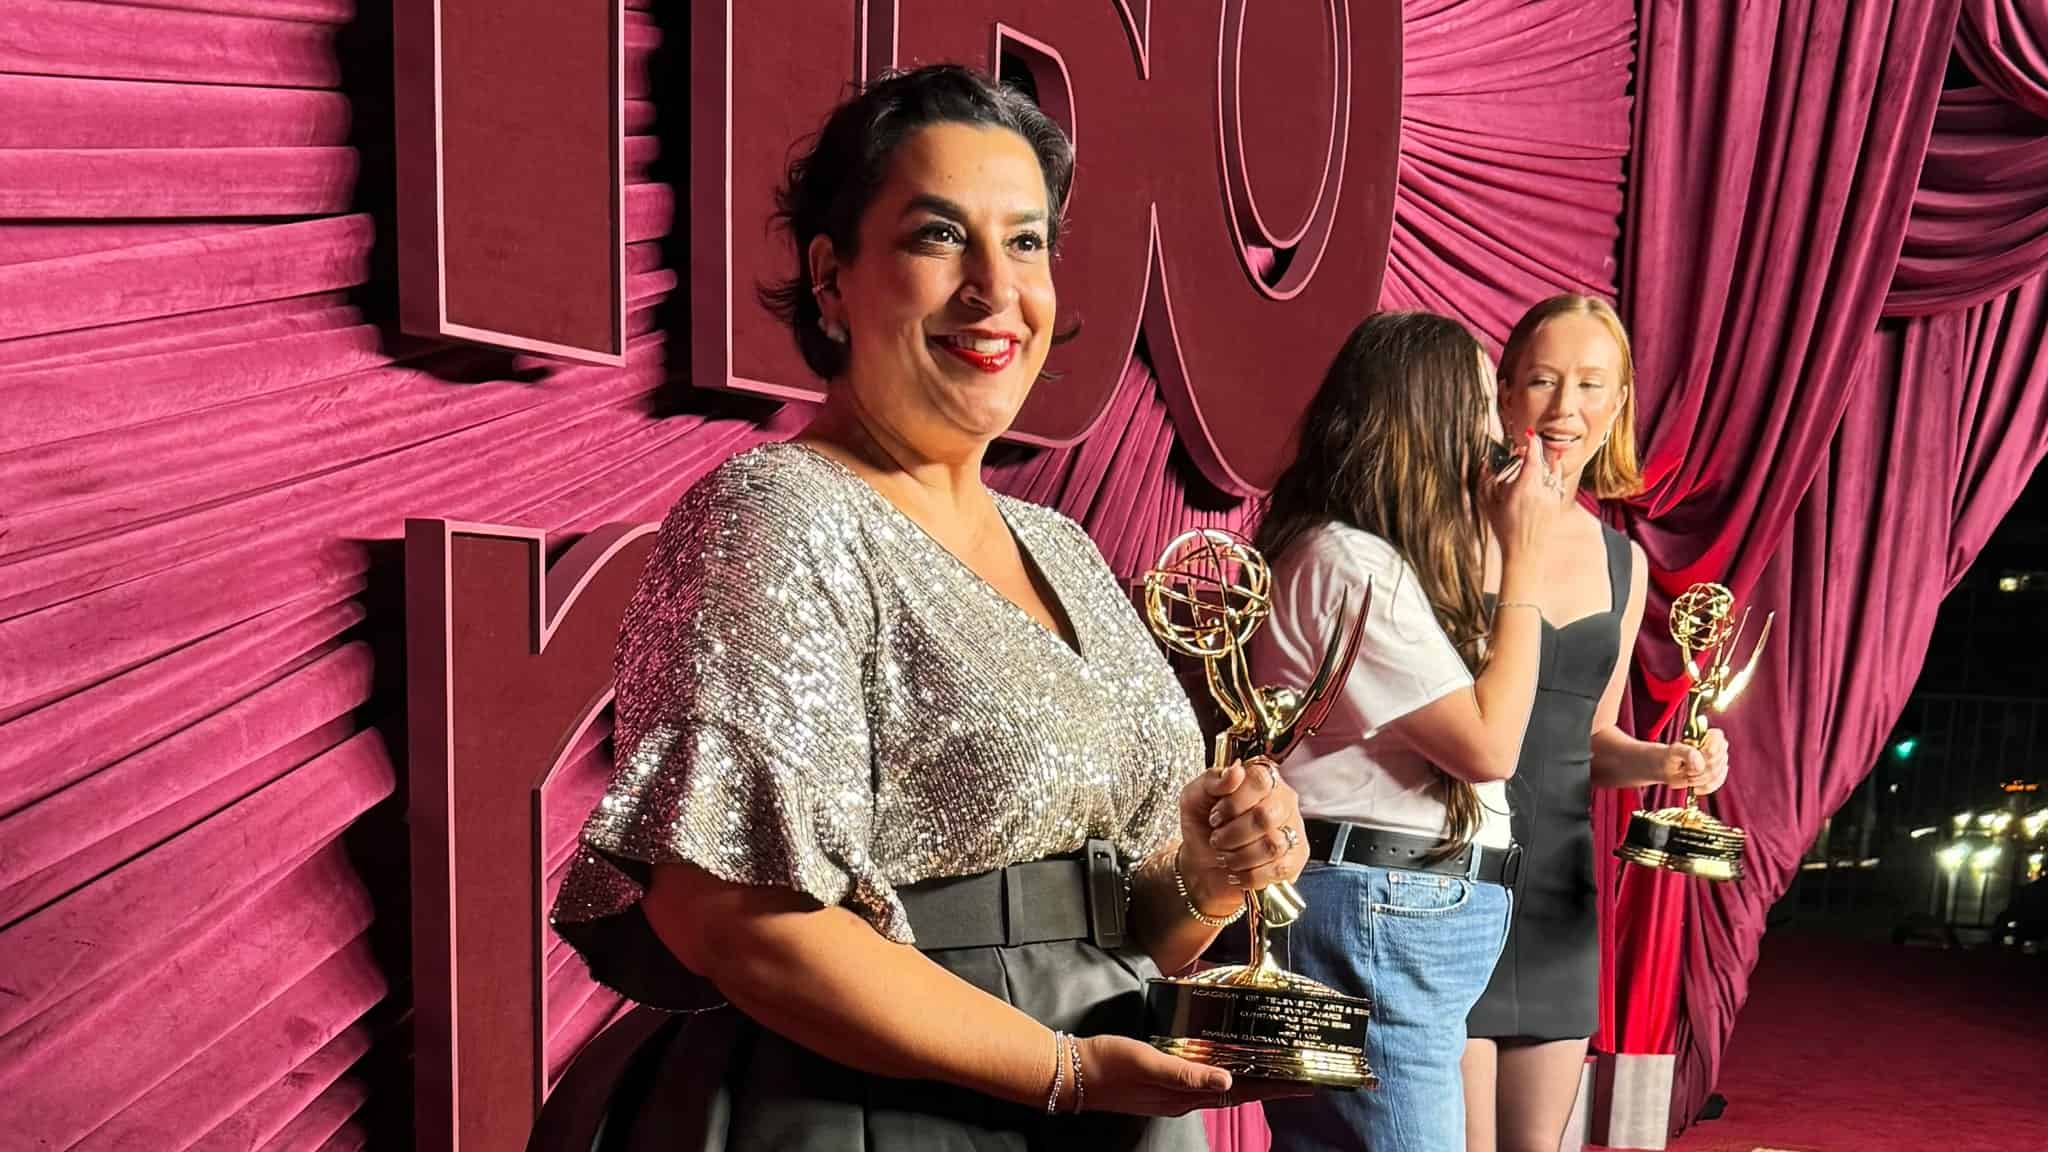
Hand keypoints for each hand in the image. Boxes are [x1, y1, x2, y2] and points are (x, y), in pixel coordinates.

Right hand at [1075, 1035, 1315, 1115]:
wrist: (1072, 1073)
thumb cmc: (1109, 1066)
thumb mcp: (1148, 1065)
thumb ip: (1186, 1074)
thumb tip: (1228, 1079)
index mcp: (1186, 1096)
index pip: (1241, 1093)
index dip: (1273, 1088)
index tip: (1304, 1084)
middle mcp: (1185, 1097)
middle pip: (1238, 1091)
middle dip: (1269, 1083)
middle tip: (1298, 1071)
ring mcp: (1174, 1090)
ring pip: (1222, 1084)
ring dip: (1249, 1077)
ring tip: (1272, 1065)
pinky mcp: (1163, 1080)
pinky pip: (1203, 1076)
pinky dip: (1222, 1068)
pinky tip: (1224, 1058)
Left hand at [1176, 757, 1308, 903]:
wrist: (1202, 866)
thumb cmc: (1203, 827)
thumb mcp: (1195, 797)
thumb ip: (1213, 779)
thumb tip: (1235, 771)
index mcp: (1262, 780)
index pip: (1260, 780)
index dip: (1234, 801)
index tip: (1216, 814)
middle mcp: (1283, 802)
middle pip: (1266, 816)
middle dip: (1232, 833)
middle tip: (1217, 838)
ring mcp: (1293, 831)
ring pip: (1272, 845)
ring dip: (1239, 856)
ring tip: (1226, 856)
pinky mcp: (1294, 861)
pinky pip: (1277, 870)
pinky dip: (1250, 875)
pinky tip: (1239, 870)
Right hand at [1482, 430, 1569, 561]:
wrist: (1525, 554)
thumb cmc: (1505, 531)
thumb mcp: (1489, 505)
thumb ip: (1485, 481)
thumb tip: (1483, 462)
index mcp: (1525, 487)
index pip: (1533, 456)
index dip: (1532, 442)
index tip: (1528, 435)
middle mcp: (1542, 490)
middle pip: (1544, 461)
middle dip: (1535, 453)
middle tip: (1524, 451)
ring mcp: (1553, 497)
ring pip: (1553, 472)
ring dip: (1545, 464)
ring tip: (1533, 463)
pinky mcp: (1558, 504)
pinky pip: (1557, 483)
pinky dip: (1552, 475)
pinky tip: (1545, 475)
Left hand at [1658, 729, 1728, 793]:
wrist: (1670, 769)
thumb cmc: (1671, 756)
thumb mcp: (1674, 751)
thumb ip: (1686, 753)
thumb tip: (1700, 765)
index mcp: (1706, 735)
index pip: (1717, 737)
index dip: (1710, 748)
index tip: (1699, 756)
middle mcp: (1717, 746)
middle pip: (1716, 759)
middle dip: (1699, 768)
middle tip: (1684, 769)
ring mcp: (1720, 761)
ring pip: (1716, 773)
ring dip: (1699, 778)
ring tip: (1686, 776)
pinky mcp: (1719, 774)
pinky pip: (1717, 782)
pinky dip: (1705, 787)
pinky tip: (1695, 788)